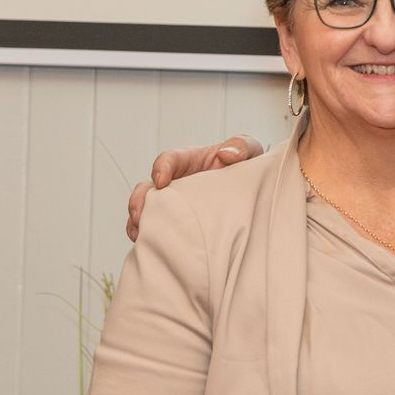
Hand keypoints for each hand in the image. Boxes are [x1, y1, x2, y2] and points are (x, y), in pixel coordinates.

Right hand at [125, 134, 262, 240]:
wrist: (255, 195)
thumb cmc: (248, 168)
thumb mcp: (249, 151)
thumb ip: (241, 146)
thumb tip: (226, 154)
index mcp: (190, 162)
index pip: (169, 160)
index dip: (161, 168)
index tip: (161, 180)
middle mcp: (176, 184)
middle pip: (148, 190)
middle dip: (139, 201)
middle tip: (139, 214)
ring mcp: (175, 206)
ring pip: (147, 213)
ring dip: (139, 223)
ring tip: (140, 235)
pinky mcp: (178, 225)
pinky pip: (158, 233)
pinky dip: (150, 240)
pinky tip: (149, 248)